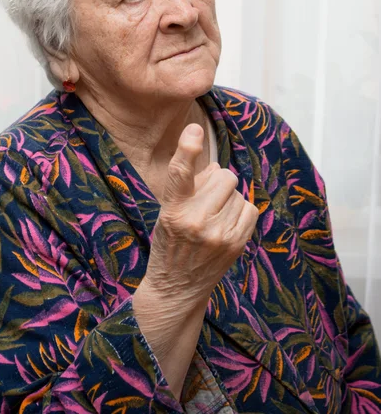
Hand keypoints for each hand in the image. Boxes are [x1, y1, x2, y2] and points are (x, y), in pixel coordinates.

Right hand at [143, 123, 258, 304]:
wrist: (176, 288)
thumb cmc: (169, 243)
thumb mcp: (167, 212)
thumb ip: (189, 187)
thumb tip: (218, 167)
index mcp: (172, 210)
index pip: (180, 173)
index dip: (187, 148)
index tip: (194, 129)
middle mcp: (196, 221)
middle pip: (224, 175)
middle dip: (217, 181)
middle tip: (205, 199)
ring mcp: (219, 234)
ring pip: (237, 191)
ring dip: (227, 198)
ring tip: (213, 217)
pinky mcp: (236, 243)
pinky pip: (249, 208)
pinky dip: (240, 211)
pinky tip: (226, 224)